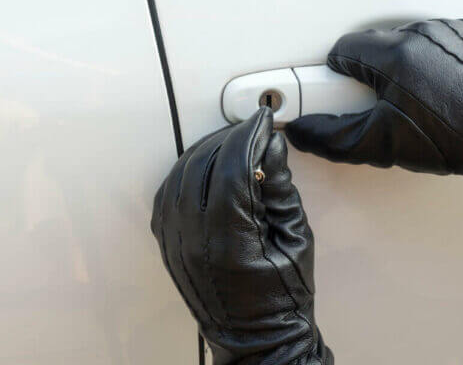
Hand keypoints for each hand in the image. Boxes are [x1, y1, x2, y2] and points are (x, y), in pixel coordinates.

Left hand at [151, 107, 332, 364]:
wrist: (258, 340)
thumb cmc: (282, 299)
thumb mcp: (296, 239)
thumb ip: (280, 189)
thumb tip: (271, 147)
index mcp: (230, 243)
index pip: (233, 168)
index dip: (249, 136)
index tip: (262, 120)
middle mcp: (194, 243)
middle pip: (201, 167)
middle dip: (228, 138)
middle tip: (251, 129)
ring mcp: (175, 246)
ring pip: (177, 178)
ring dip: (204, 151)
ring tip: (231, 143)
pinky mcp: (168, 248)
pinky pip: (166, 197)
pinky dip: (185, 173)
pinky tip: (205, 167)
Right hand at [286, 18, 462, 220]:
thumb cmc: (457, 140)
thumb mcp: (383, 145)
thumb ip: (333, 137)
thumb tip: (304, 132)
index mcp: (395, 57)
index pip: (344, 49)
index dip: (338, 73)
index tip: (343, 89)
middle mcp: (422, 34)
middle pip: (374, 44)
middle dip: (370, 71)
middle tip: (382, 102)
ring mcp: (449, 31)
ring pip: (405, 41)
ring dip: (401, 65)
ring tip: (417, 99)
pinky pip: (435, 41)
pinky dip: (430, 60)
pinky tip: (441, 89)